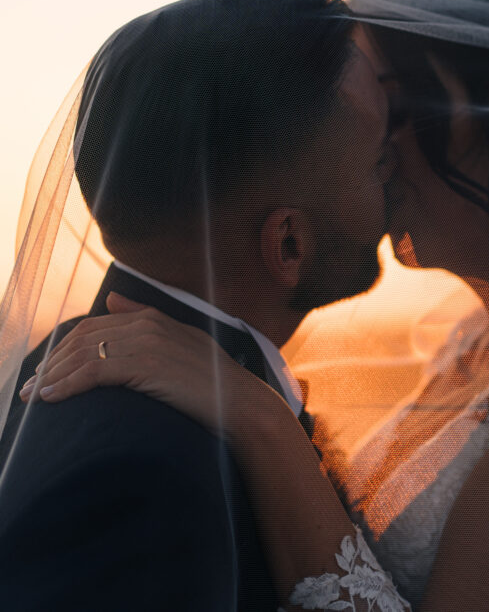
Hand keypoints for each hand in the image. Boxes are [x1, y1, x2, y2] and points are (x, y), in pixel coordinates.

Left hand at [20, 292, 265, 434]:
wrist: (242, 403)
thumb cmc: (215, 382)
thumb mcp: (181, 343)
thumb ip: (145, 319)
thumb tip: (110, 300)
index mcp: (154, 318)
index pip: (94, 327)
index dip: (64, 349)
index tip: (47, 370)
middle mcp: (148, 325)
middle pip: (82, 338)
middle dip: (52, 362)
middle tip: (31, 386)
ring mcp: (147, 343)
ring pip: (83, 354)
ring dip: (52, 376)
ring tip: (34, 396)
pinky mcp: (145, 365)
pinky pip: (92, 372)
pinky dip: (66, 385)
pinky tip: (50, 398)